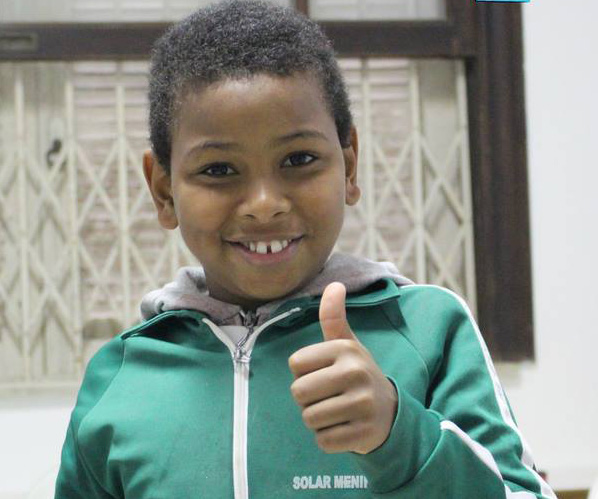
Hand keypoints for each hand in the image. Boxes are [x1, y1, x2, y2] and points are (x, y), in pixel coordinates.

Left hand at [288, 282, 397, 454]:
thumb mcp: (347, 345)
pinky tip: (344, 428)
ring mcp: (362, 404)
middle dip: (308, 399)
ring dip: (317, 420)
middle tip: (329, 396)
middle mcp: (356, 373)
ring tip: (337, 411)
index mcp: (346, 349)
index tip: (324, 374)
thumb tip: (334, 285)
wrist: (391, 413)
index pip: (295, 364)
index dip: (304, 372)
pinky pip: (323, 441)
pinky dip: (328, 439)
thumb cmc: (357, 374)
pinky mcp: (363, 433)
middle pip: (299, 392)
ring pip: (309, 418)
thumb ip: (333, 318)